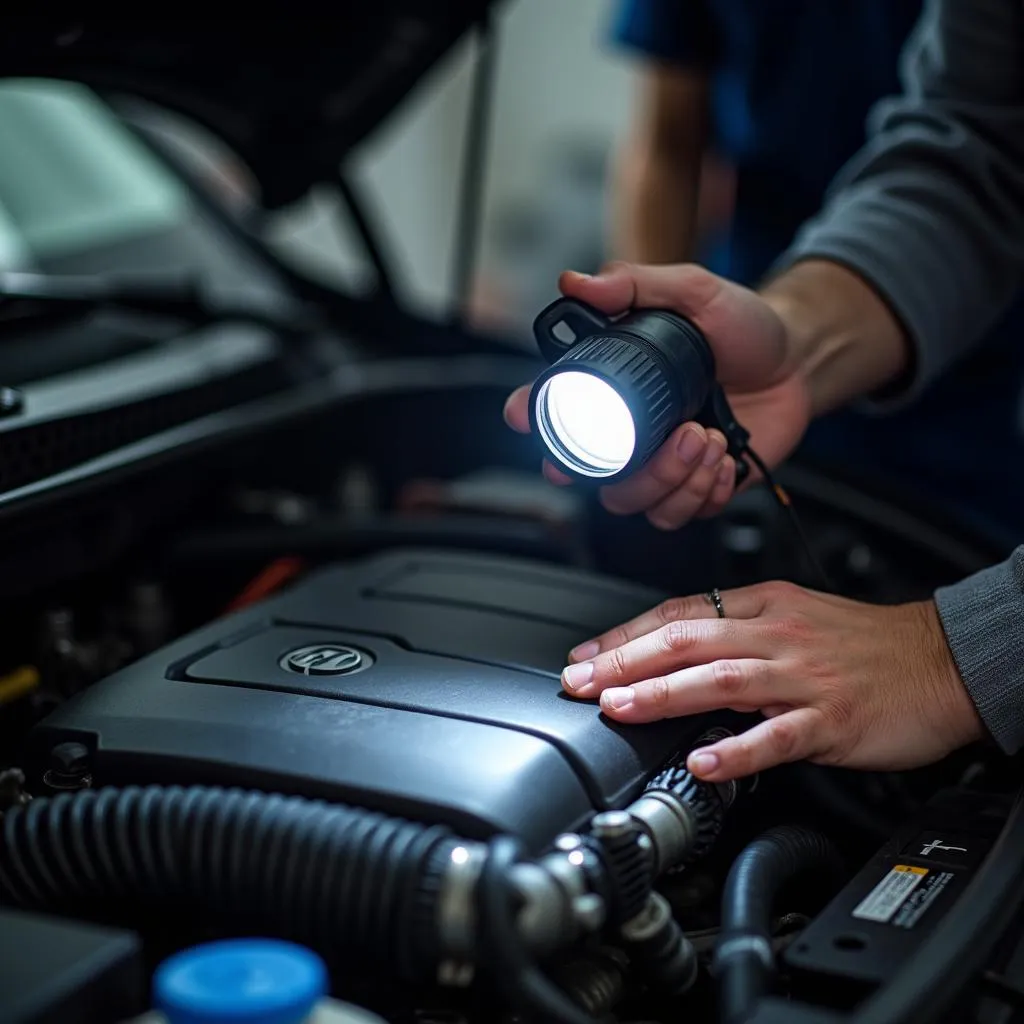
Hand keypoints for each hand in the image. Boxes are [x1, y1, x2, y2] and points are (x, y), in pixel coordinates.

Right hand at [504, 263, 812, 528]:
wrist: (797, 362)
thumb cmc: (743, 327)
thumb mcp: (692, 291)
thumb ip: (634, 283)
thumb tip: (576, 281)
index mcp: (615, 389)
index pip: (554, 413)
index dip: (533, 420)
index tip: (529, 419)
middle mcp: (629, 434)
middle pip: (595, 480)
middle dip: (636, 471)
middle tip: (680, 434)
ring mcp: (660, 465)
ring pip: (638, 504)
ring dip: (677, 479)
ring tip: (711, 437)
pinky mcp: (695, 488)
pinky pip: (681, 514)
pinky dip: (705, 491)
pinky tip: (725, 457)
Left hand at [559, 582, 983, 781]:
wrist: (941, 658)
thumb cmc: (865, 641)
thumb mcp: (794, 615)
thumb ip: (737, 631)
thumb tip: (675, 652)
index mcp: (764, 605)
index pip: (679, 613)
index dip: (625, 634)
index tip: (585, 655)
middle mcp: (777, 634)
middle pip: (687, 640)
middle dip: (624, 661)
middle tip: (578, 681)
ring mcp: (803, 677)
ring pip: (721, 678)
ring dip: (663, 693)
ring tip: (618, 709)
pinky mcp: (832, 718)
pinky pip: (777, 735)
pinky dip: (736, 748)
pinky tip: (702, 760)